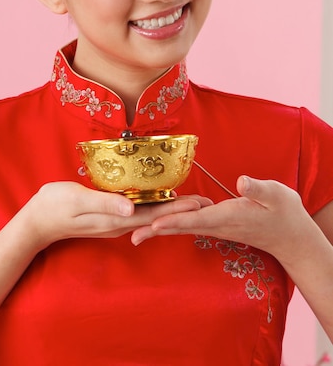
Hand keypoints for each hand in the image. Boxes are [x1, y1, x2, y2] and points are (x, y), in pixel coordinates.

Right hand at [24, 181, 208, 251]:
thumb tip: (131, 209)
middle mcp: (119, 224)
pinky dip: (154, 206)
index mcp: (115, 220)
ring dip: (171, 208)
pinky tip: (160, 200)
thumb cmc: (54, 206)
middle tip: (206, 202)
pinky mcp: (109, 217)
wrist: (36, 221)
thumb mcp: (78, 200)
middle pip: (156, 216)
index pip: (154, 215)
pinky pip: (138, 213)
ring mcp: (114, 222)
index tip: (199, 203)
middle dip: (181, 209)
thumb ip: (104, 203)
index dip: (177, 208)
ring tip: (191, 201)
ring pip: (149, 215)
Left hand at [131, 176, 311, 260]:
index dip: (173, 220)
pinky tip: (158, 222)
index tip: (153, 224)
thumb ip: (257, 189)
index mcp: (227, 216)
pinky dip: (170, 223)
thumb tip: (241, 182)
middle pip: (180, 227)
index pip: (195, 219)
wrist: (289, 234)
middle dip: (154, 231)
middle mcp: (216, 224)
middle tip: (128, 235)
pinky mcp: (215, 224)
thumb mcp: (275, 195)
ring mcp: (214, 226)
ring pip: (181, 227)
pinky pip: (188, 224)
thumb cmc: (283, 212)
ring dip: (157, 229)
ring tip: (133, 232)